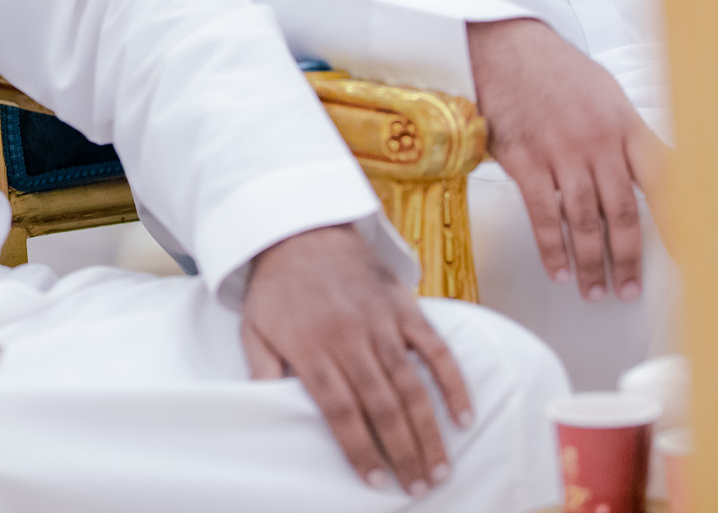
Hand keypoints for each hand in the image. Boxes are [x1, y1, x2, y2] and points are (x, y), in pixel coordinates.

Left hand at [241, 224, 471, 494]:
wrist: (302, 229)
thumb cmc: (277, 287)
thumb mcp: (253, 328)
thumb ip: (261, 371)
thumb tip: (263, 411)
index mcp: (311, 348)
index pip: (339, 409)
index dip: (358, 449)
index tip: (374, 482)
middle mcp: (349, 337)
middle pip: (381, 405)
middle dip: (401, 453)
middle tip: (418, 488)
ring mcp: (381, 322)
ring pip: (411, 385)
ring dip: (429, 431)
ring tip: (441, 469)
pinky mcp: (404, 306)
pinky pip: (435, 349)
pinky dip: (453, 383)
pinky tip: (464, 417)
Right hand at [468, 17, 669, 302]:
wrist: (507, 46)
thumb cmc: (556, 71)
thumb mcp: (607, 95)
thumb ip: (626, 138)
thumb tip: (644, 178)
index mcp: (625, 126)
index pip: (663, 183)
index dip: (677, 224)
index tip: (684, 257)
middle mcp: (598, 142)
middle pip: (622, 213)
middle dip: (626, 258)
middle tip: (627, 288)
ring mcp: (560, 152)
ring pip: (584, 220)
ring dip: (590, 261)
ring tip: (594, 289)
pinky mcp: (524, 160)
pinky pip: (543, 214)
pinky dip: (552, 247)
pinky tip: (557, 268)